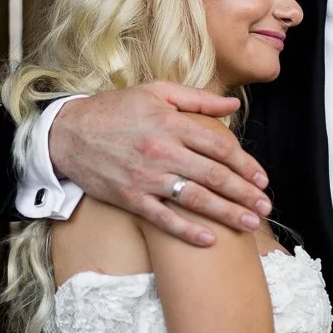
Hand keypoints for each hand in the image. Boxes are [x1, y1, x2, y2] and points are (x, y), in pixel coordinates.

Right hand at [48, 82, 271, 245]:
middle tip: (265, 207)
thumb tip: (233, 104)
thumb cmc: (114, 110)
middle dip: (244, 193)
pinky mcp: (129, 197)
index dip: (244, 163)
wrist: (67, 133)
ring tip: (250, 224)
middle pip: (213, 175)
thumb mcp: (155, 92)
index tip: (261, 178)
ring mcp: (145, 177)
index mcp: (169, 122)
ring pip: (194, 199)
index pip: (218, 145)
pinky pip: (163, 218)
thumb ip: (197, 99)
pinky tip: (209, 240)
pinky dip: (187, 231)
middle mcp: (161, 150)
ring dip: (226, 213)